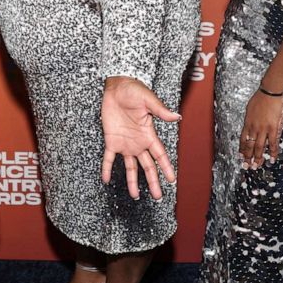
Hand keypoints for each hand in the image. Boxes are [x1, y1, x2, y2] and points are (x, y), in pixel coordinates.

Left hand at [100, 76, 180, 200]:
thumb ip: (161, 110)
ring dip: (132, 181)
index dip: (166, 168)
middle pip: (147, 166)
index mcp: (149, 134)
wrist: (115, 87)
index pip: (160, 155)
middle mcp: (138, 142)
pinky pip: (108, 158)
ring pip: (130, 167)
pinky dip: (107, 169)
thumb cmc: (133, 90)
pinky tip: (106, 180)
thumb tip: (177, 116)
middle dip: (153, 181)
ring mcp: (125, 143)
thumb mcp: (148, 100)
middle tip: (157, 196)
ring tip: (135, 196)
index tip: (171, 180)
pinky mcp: (111, 140)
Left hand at [239, 89, 282, 168]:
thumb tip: (249, 124)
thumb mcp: (250, 108)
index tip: (240, 156)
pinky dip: (273, 152)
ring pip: (259, 147)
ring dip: (258, 158)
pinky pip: (273, 143)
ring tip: (256, 166)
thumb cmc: (260, 97)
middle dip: (248, 157)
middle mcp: (254, 128)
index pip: (242, 139)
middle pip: (249, 145)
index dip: (241, 149)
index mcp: (247, 123)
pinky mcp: (273, 128)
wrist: (270, 92)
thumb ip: (250, 118)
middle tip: (247, 166)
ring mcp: (263, 129)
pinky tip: (272, 159)